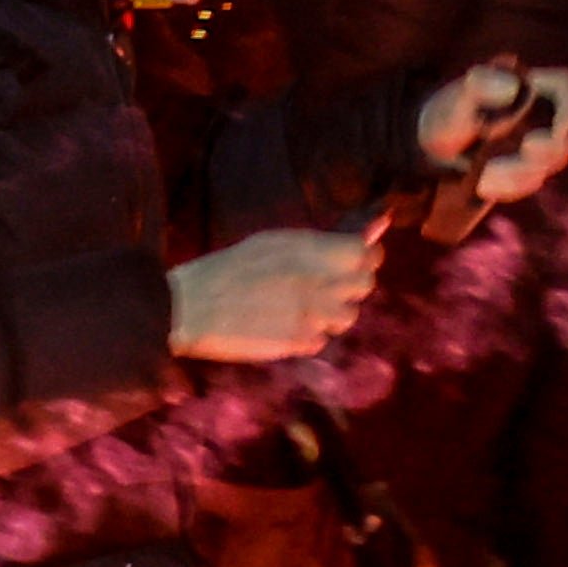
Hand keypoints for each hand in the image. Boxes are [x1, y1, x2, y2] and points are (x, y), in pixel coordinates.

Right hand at [166, 224, 383, 366]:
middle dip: (351, 285)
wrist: (187, 308)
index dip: (365, 257)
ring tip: (299, 308)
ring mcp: (309, 314)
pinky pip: (321, 340)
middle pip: (364, 285)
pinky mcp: (297, 343)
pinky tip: (283, 326)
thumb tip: (380, 224)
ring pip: (347, 316)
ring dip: (330, 313)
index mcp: (305, 249)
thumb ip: (323, 240)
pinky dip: (308, 335)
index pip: (365, 253)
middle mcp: (315, 281)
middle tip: (326, 286)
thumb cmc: (225, 269)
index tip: (353, 261)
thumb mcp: (271, 243)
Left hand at [419, 59, 567, 203]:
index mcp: (527, 83)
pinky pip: (533, 180)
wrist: (429, 146)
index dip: (567, 107)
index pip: (565, 86)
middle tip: (526, 150)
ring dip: (522, 172)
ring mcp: (540, 138)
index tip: (548, 129)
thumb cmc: (445, 114)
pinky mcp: (530, 166)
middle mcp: (541, 109)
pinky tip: (484, 186)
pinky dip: (512, 186)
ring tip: (484, 176)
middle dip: (549, 148)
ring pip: (553, 159)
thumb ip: (479, 87)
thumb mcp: (455, 101)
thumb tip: (511, 87)